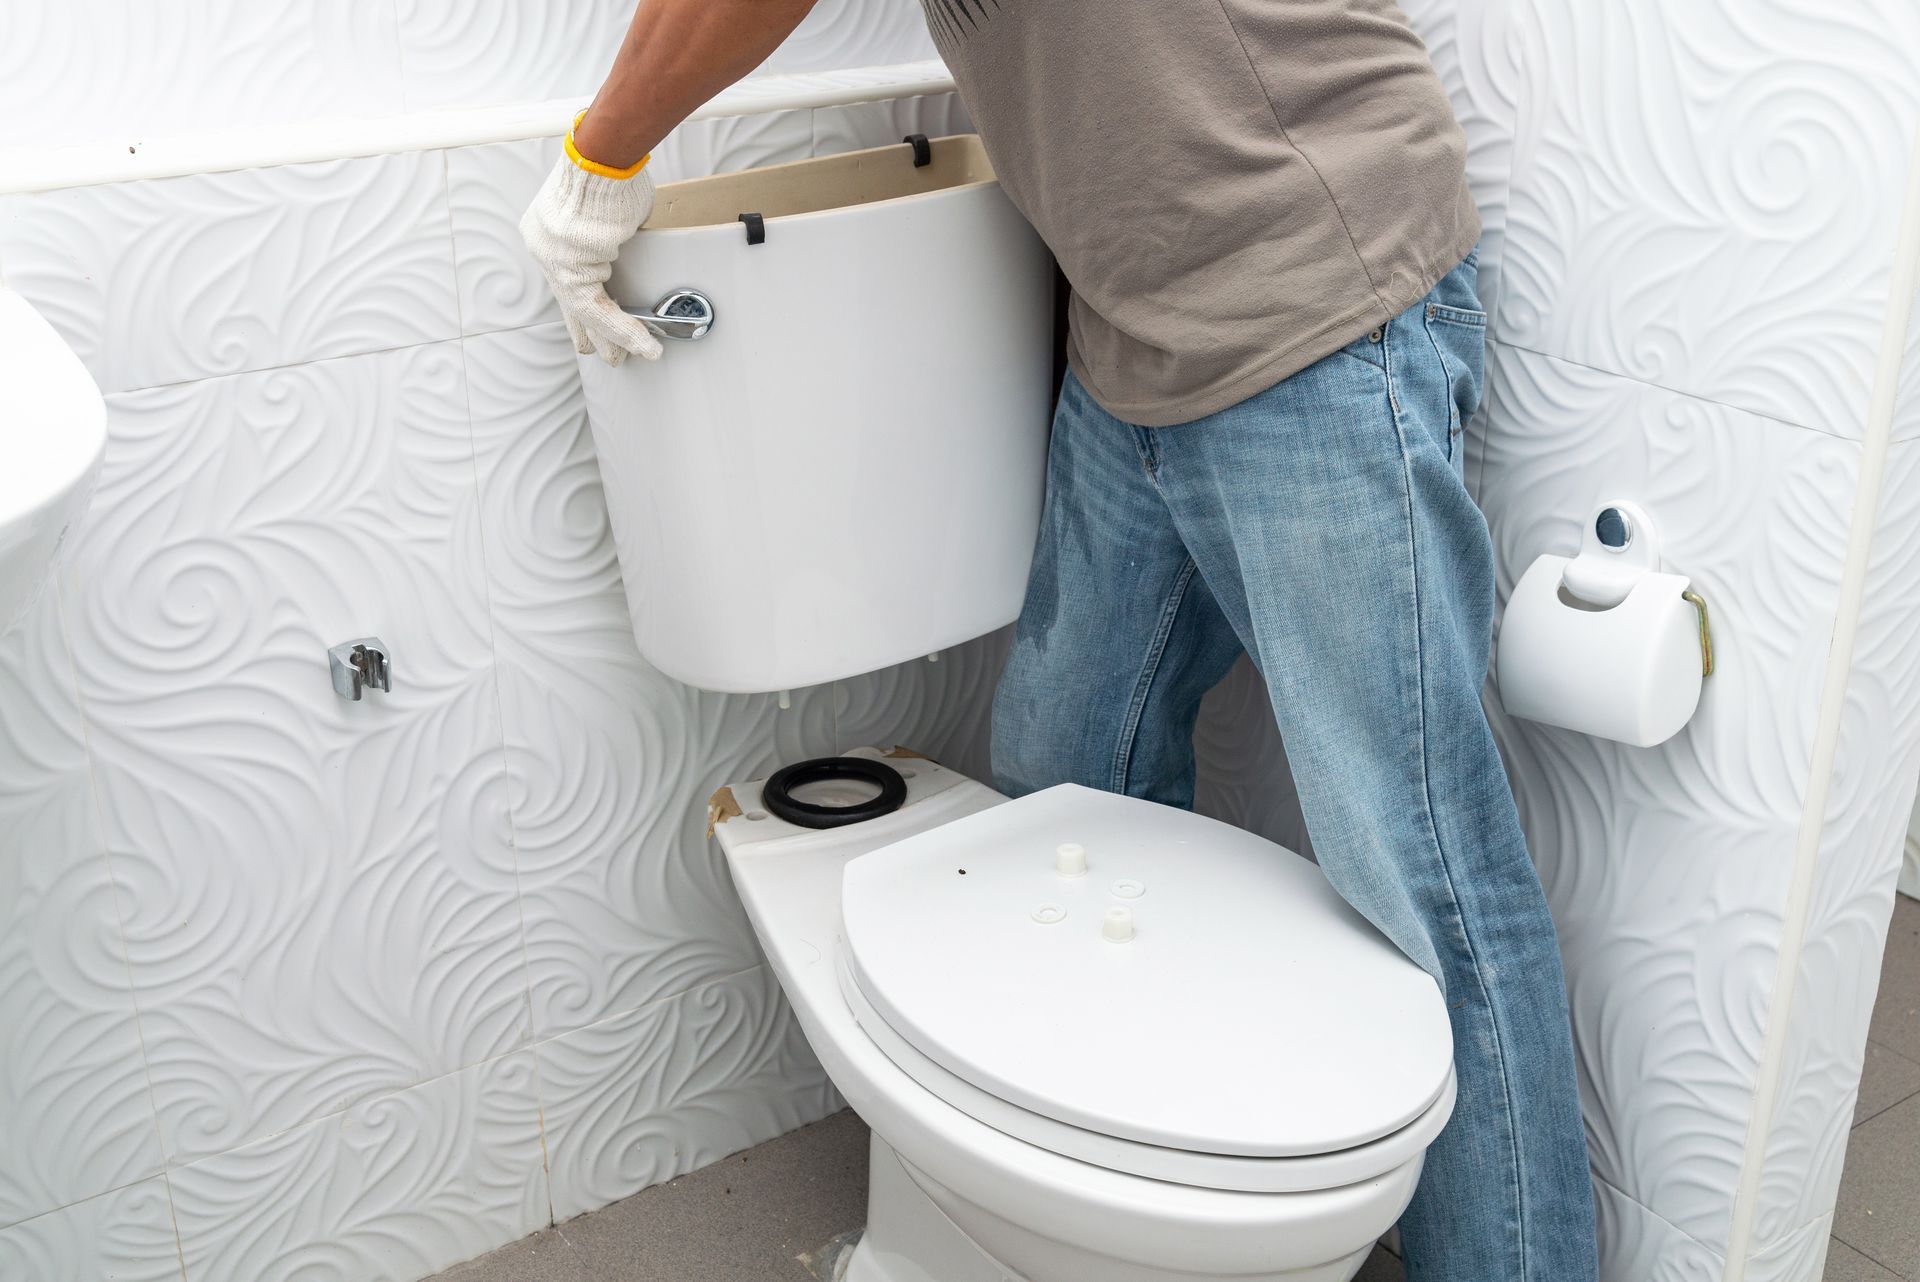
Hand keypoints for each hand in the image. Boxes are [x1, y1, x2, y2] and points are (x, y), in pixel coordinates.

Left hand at [518, 124, 662, 366]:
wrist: (603, 159)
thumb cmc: (610, 170)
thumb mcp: (612, 208)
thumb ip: (614, 232)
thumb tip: (627, 240)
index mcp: (550, 228)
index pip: (566, 277)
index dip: (582, 304)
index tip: (595, 323)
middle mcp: (544, 246)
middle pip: (568, 299)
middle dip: (590, 331)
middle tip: (606, 353)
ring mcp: (551, 259)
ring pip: (582, 310)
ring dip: (612, 337)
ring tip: (630, 355)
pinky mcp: (568, 270)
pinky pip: (596, 309)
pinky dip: (622, 329)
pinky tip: (640, 343)